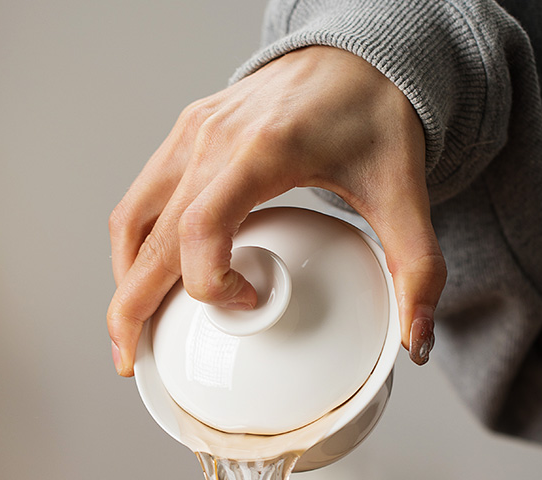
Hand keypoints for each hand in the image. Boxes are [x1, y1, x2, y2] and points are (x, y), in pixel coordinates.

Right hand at [107, 46, 445, 375]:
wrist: (354, 56)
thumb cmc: (373, 113)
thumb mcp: (404, 191)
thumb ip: (417, 267)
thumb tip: (415, 341)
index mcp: (263, 151)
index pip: (204, 227)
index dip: (211, 283)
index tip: (248, 303)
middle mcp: (213, 141)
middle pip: (149, 236)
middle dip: (132, 307)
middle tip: (132, 360)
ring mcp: (191, 136)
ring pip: (131, 219)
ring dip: (124, 278)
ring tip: (131, 330)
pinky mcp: (185, 136)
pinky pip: (141, 199)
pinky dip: (135, 246)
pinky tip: (149, 278)